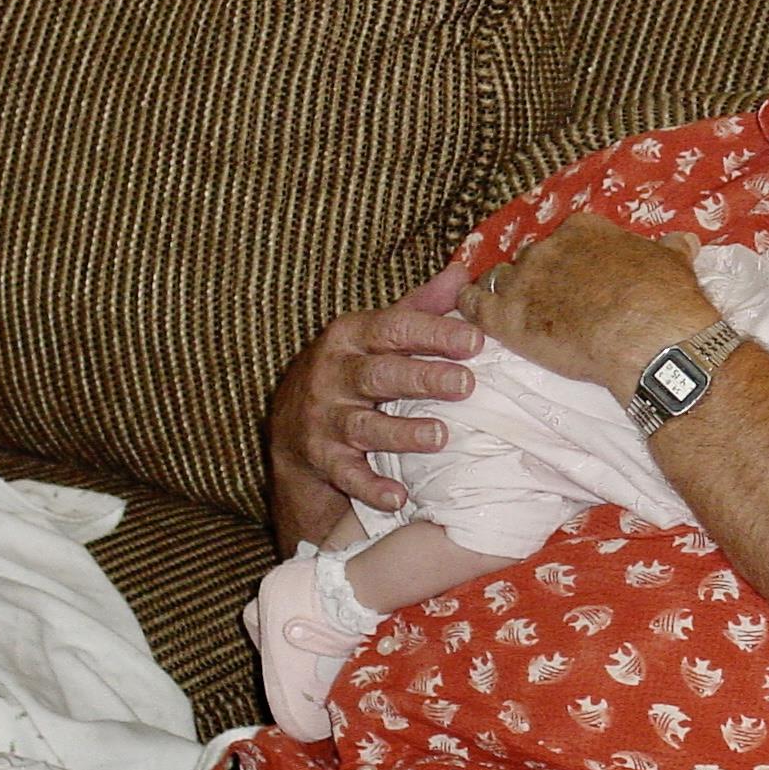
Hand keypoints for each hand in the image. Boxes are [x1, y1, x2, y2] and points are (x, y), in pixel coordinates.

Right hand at [266, 262, 482, 554]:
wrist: (292, 424)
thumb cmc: (354, 369)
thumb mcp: (378, 333)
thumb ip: (420, 306)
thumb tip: (463, 272)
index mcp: (350, 337)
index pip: (394, 328)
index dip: (434, 332)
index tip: (476, 340)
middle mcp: (332, 375)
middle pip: (379, 375)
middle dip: (423, 378)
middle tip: (466, 384)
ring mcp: (323, 419)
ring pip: (363, 427)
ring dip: (402, 433)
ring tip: (440, 436)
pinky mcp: (321, 459)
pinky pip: (346, 476)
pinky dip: (371, 487)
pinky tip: (399, 496)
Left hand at [458, 215, 717, 398]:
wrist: (649, 340)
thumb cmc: (664, 299)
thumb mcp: (674, 263)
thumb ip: (671, 248)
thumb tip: (685, 239)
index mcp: (585, 229)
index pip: (568, 235)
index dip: (571, 255)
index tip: (578, 271)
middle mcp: (549, 247)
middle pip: (534, 256)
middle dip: (541, 275)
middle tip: (554, 299)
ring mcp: (524, 281)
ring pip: (502, 278)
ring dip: (509, 291)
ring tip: (518, 310)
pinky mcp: (506, 317)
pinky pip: (473, 303)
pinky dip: (468, 303)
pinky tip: (467, 308)